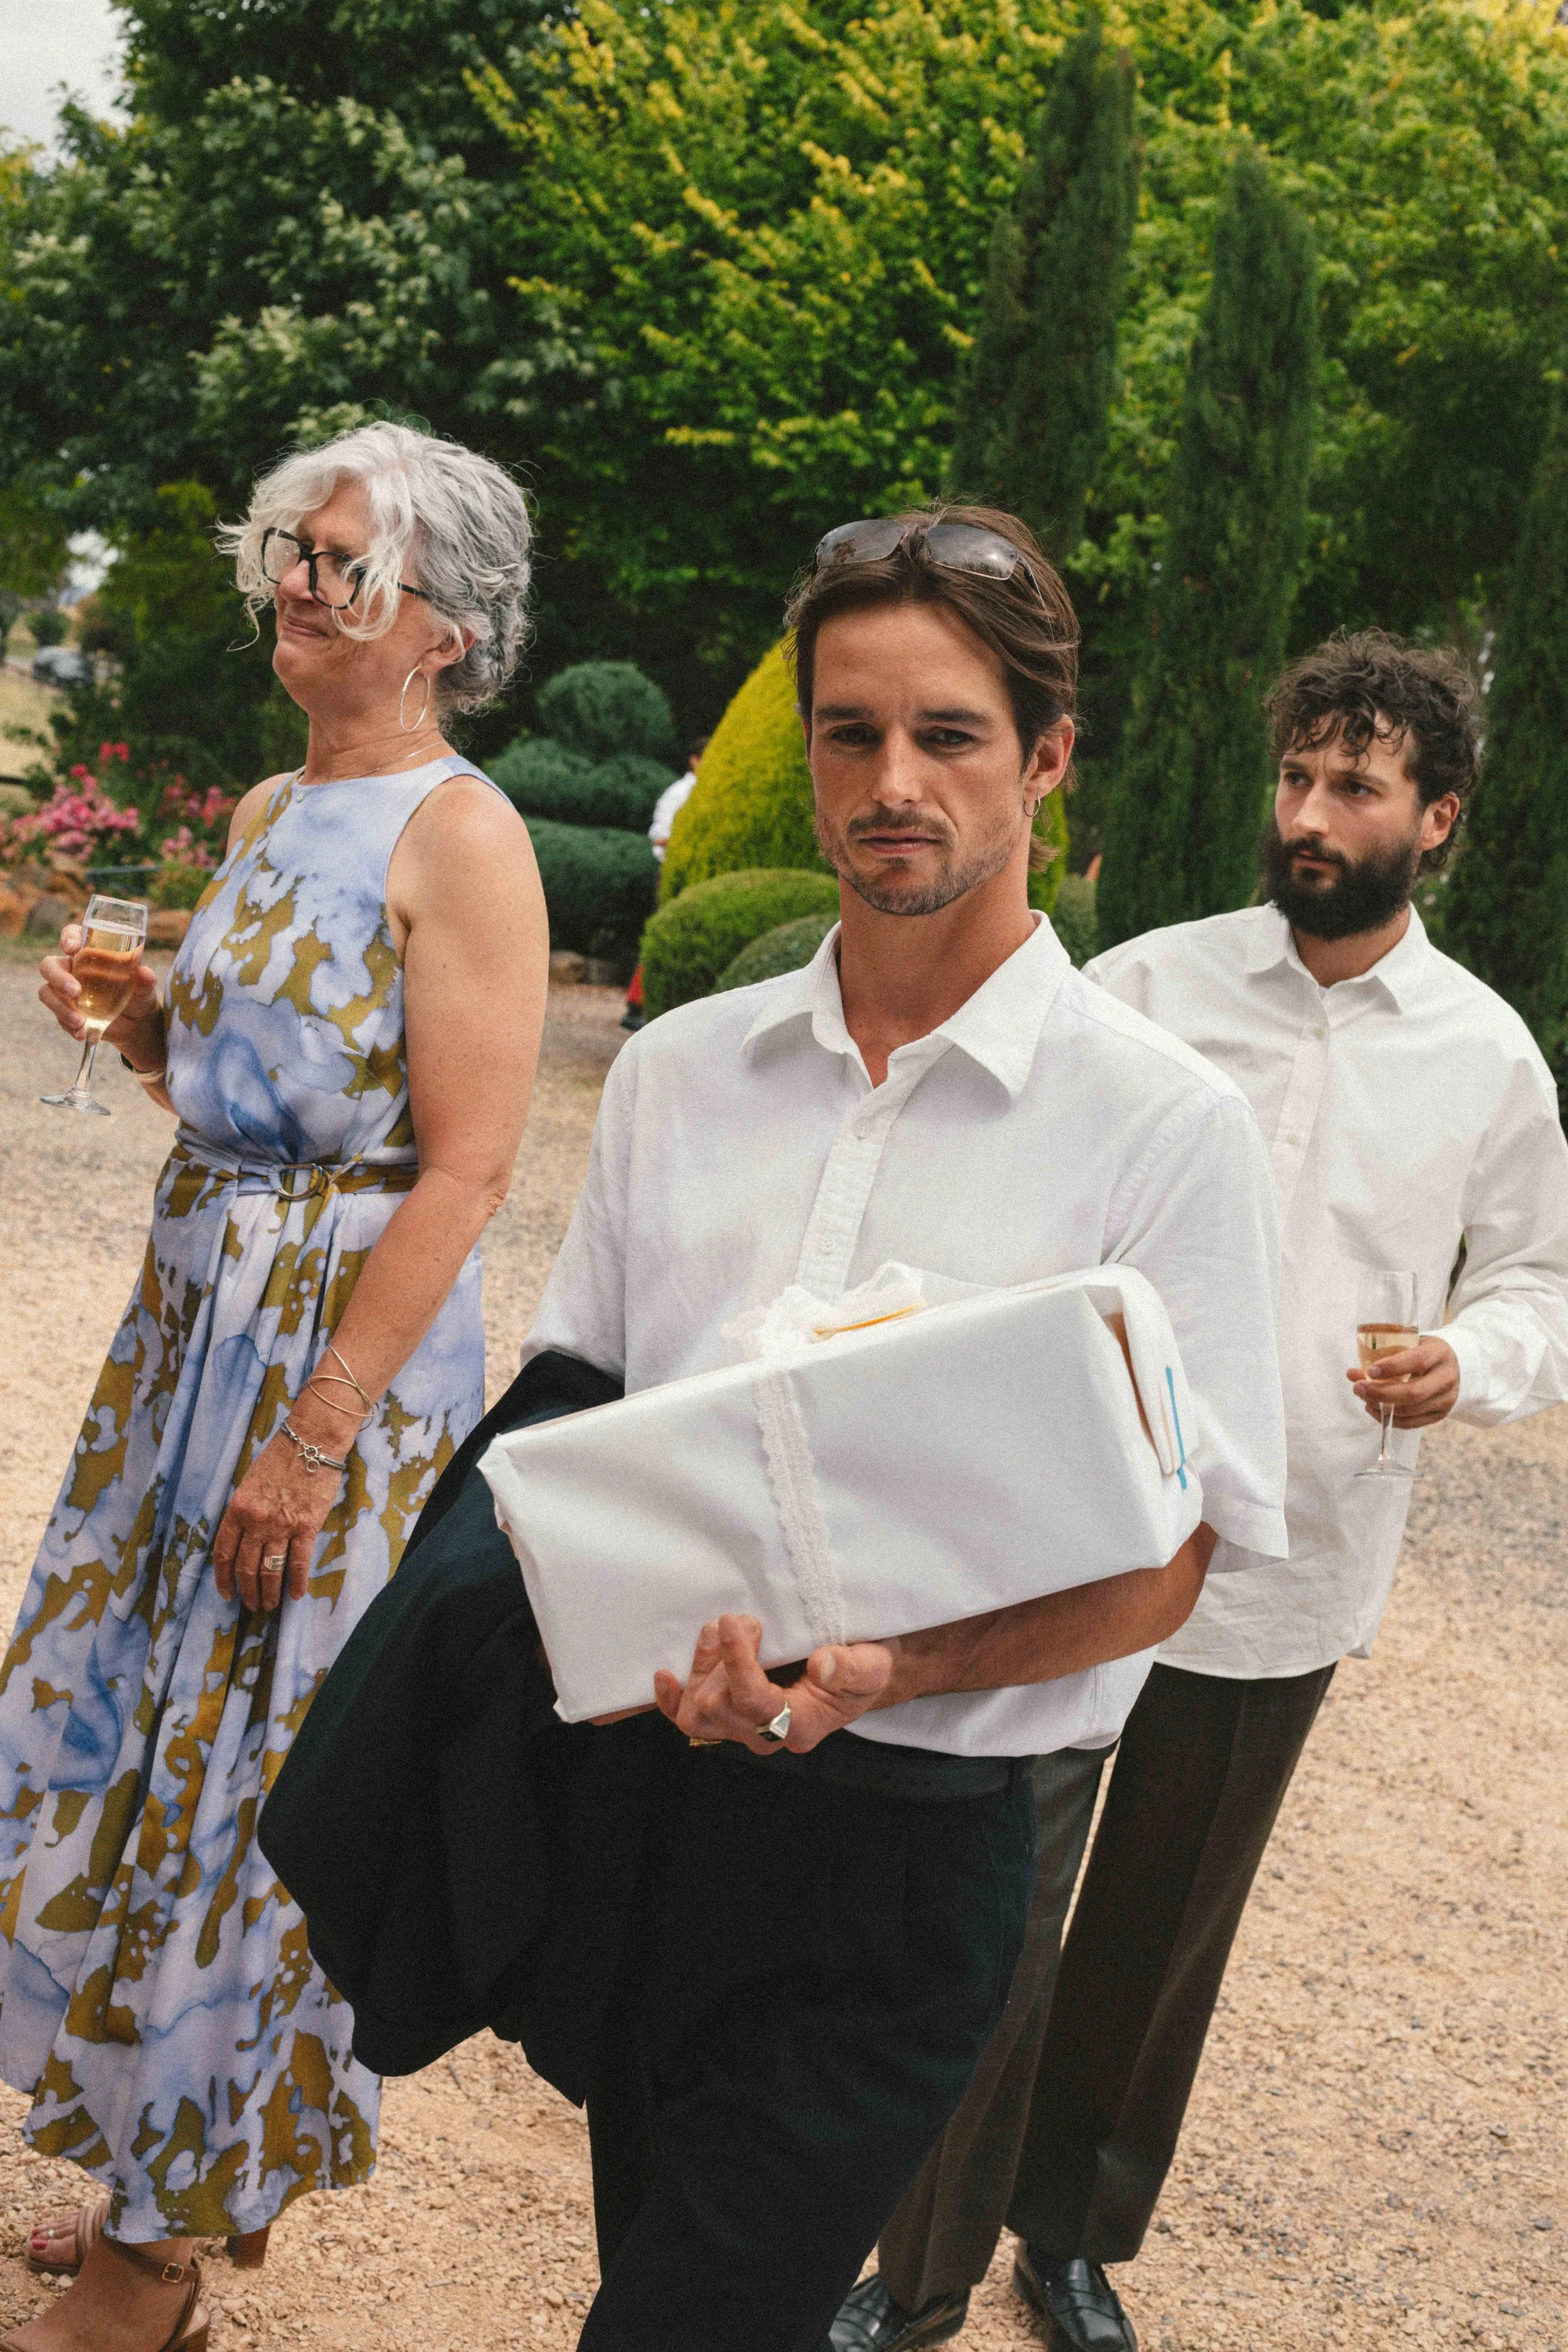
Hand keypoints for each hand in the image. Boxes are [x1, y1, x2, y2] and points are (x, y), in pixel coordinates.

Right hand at [39, 922, 161, 1055]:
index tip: (72, 948)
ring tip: (80, 1021)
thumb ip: (144, 980)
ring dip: (60, 1007)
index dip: (68, 937)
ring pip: (47, 992)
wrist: (138, 1024)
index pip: (72, 935)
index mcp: (90, 953)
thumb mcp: (145, 987)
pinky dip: (68, 1026)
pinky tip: (82, 1033)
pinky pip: (57, 1017)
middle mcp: (73, 969)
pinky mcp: (66, 1012)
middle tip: (75, 992)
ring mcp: (65, 992)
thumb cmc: (139, 994)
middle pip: (49, 966)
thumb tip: (145, 974)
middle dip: (58, 978)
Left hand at [213, 1428, 341, 1612]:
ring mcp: (281, 1526)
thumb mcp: (250, 1481)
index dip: (223, 1577)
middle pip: (246, 1567)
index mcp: (237, 1509)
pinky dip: (296, 1582)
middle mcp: (256, 1521)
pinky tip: (296, 1595)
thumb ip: (245, 1510)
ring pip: (270, 1569)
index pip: (224, 1552)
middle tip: (252, 1605)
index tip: (226, 1592)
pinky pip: (299, 1562)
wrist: (312, 1441)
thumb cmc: (281, 1456)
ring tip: (270, 1605)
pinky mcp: (306, 1526)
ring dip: (269, 1592)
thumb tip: (245, 1536)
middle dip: (248, 1591)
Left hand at [652, 1613, 895, 1754]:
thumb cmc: (864, 1667)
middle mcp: (767, 1734)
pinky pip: (688, 1718)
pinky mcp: (729, 1714)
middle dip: (719, 1660)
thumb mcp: (872, 1664)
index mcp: (802, 1724)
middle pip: (717, 1710)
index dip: (737, 1662)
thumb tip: (822, 1665)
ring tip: (714, 1631)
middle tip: (739, 1620)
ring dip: (698, 1669)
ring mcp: (744, 1727)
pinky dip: (672, 1699)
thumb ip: (851, 1667)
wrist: (857, 1674)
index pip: (755, 1702)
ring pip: (697, 1716)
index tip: (735, 1622)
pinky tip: (665, 1675)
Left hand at [1347, 1334, 1459, 1429]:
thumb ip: (1384, 1356)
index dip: (1392, 1367)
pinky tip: (1374, 1409)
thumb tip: (1352, 1374)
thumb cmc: (1424, 1352)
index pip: (1417, 1361)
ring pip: (1410, 1410)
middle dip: (1380, 1393)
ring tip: (1363, 1397)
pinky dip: (1389, 1419)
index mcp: (1439, 1353)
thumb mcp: (1411, 1344)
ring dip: (1381, 1406)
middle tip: (1358, 1387)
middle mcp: (1446, 1378)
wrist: (1456, 1366)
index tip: (1370, 1371)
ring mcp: (1445, 1399)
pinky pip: (1411, 1423)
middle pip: (1413, 1392)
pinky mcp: (1440, 1415)